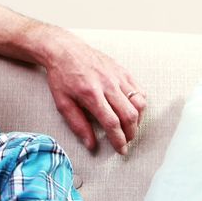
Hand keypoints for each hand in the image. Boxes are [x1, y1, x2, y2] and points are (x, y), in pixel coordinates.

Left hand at [42, 29, 145, 153]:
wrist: (64, 50)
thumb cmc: (61, 77)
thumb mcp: (62, 103)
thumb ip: (78, 125)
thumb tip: (91, 145)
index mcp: (91, 94)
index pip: (112, 123)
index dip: (119, 140)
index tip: (121, 150)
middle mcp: (107, 85)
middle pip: (129, 115)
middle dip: (131, 133)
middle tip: (127, 141)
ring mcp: (117, 76)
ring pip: (139, 103)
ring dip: (138, 120)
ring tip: (130, 127)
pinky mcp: (123, 71)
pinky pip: (140, 90)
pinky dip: (140, 104)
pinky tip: (132, 111)